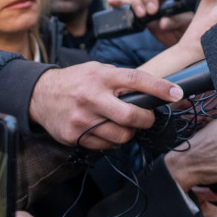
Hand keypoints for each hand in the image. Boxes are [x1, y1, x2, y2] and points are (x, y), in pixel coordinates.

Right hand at [29, 62, 183, 149]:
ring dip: (130, 132)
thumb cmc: (75, 81)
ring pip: (121, 136)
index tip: (176, 93)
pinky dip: (112, 140)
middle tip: (147, 117)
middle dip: (147, 120)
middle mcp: (91, 97)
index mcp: (100, 77)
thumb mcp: (97, 70)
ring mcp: (82, 119)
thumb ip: (121, 80)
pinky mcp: (75, 136)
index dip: (159, 88)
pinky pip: (105, 146)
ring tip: (123, 123)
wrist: (40, 95)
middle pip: (131, 116)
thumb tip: (152, 92)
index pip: (136, 81)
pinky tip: (105, 129)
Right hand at [107, 0, 191, 47]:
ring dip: (137, 1)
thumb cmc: (187, 27)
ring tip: (141, 14)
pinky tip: (112, 1)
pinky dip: (120, 2)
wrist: (180, 38)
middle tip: (152, 11)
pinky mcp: (140, 10)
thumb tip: (162, 22)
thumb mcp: (186, 24)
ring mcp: (149, 0)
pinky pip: (127, 3)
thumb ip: (176, 21)